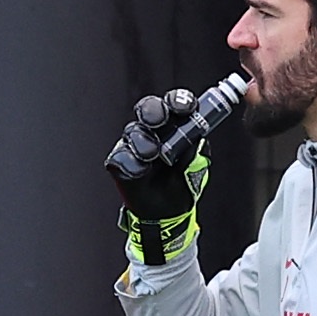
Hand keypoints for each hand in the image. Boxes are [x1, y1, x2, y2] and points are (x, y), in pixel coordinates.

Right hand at [111, 92, 212, 265]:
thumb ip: (195, 146)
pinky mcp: (120, 162)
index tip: (186, 108)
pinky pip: (121, 156)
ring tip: (153, 158)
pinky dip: (133, 163)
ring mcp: (133, 144)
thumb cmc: (182, 184)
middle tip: (159, 122)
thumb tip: (196, 133)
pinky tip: (141, 171)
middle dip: (154, 111)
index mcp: (173, 126)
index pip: (174, 104)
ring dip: (145, 144)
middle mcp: (152, 130)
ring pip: (134, 131)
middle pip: (149, 108)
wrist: (168, 214)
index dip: (179, 101)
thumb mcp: (196, 164)